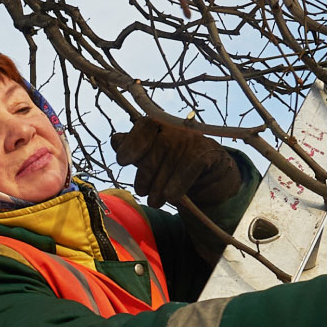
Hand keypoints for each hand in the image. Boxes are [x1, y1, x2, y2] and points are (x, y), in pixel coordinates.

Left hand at [110, 118, 241, 208]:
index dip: (131, 144)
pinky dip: (177, 186)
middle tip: (142, 192)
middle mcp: (174, 128)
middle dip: (145, 176)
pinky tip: (171, 198)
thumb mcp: (151, 156)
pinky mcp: (207, 152)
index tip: (124, 161)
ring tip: (155, 201)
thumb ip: (133, 148)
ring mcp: (191, 139)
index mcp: (158, 126)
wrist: (210, 172)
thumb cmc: (173, 165)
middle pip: (154, 151)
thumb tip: (116, 140)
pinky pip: (187, 169)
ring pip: (169, 162)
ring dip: (159, 187)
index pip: (142, 127)